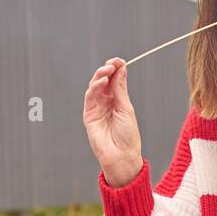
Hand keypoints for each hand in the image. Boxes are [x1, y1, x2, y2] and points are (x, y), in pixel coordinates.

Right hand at [83, 57, 142, 186]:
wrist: (122, 155)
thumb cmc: (127, 135)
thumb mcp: (126, 108)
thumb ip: (120, 89)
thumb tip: (121, 69)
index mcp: (117, 101)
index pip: (115, 80)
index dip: (117, 69)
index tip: (121, 60)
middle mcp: (106, 102)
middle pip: (104, 80)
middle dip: (108, 69)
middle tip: (114, 62)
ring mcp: (96, 108)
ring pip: (95, 86)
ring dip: (100, 75)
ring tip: (109, 68)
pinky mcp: (89, 114)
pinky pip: (89, 97)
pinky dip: (95, 87)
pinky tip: (102, 80)